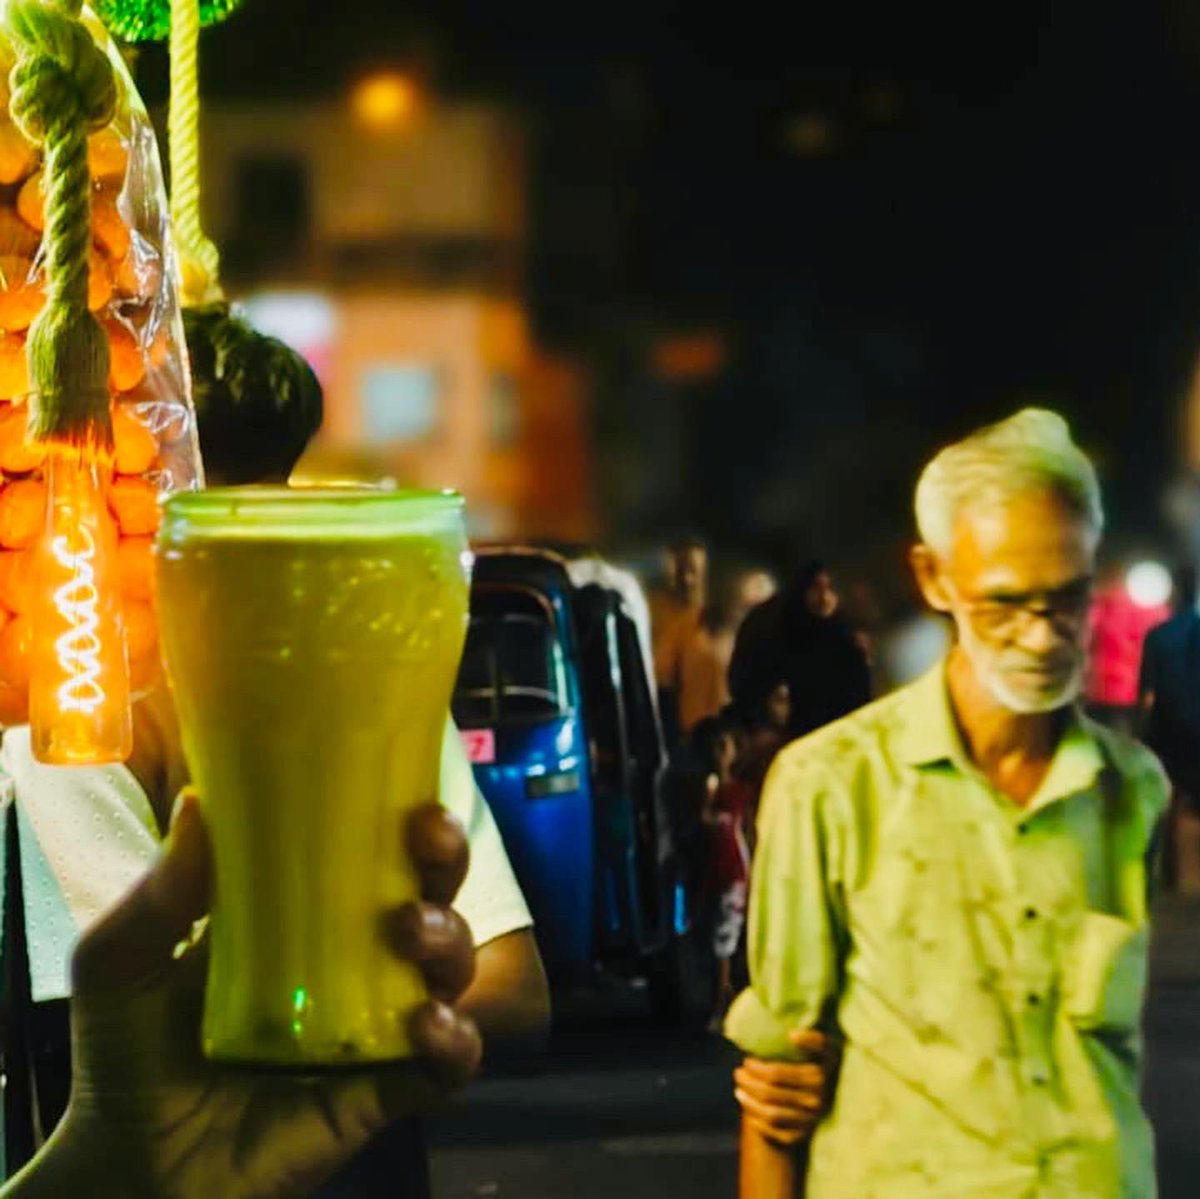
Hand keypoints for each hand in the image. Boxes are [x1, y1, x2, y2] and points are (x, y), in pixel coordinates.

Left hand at [56, 791, 480, 1198]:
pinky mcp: (383, 1092)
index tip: (407, 792)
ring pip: (450, 969)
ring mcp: (374, 1028)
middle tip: (428, 842)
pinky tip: (426, 1026)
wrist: (130, 1171)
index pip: (369, 854)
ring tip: (410, 932)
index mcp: (302, 918)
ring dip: (448, 939)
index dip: (400, 820)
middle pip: (429, 896)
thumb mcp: (120, 964)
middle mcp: (354, 963)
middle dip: (444, 862)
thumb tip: (197, 804)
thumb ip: (157, 896)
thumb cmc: (126, 1057)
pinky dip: (455, 1041)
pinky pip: (446, 1066)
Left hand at [734, 1029, 836, 1146]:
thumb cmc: (819, 1060)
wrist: (834, 1091)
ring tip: (739, 1088)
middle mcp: (818, 1098)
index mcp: (820, 1073)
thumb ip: (811, 1038)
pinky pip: (774, 1130)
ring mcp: (811, 1118)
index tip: (747, 1060)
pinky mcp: (803, 1134)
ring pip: (771, 1113)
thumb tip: (790, 1035)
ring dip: (749, 1100)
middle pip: (771, 1089)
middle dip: (749, 1078)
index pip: (779, 1072)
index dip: (759, 1067)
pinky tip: (749, 1106)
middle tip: (739, 1070)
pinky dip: (756, 1119)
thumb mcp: (823, 1046)